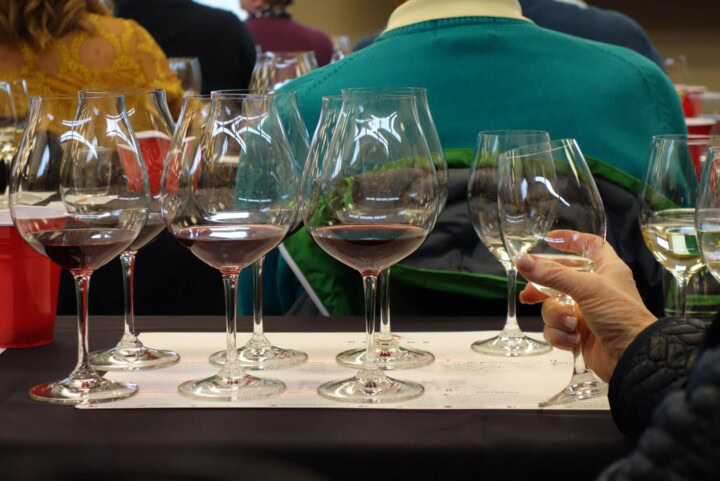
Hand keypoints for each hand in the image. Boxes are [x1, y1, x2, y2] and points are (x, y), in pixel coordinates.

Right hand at [517, 230, 655, 381]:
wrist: (632, 357)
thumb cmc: (618, 314)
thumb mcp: (587, 288)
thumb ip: (552, 274)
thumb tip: (521, 260)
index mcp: (606, 269)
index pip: (590, 245)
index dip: (571, 239)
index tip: (549, 238)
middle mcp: (595, 288)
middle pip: (560, 278)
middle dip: (544, 288)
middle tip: (529, 294)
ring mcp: (585, 311)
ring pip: (553, 306)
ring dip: (557, 316)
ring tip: (570, 324)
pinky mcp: (577, 333)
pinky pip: (555, 328)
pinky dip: (560, 334)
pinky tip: (573, 339)